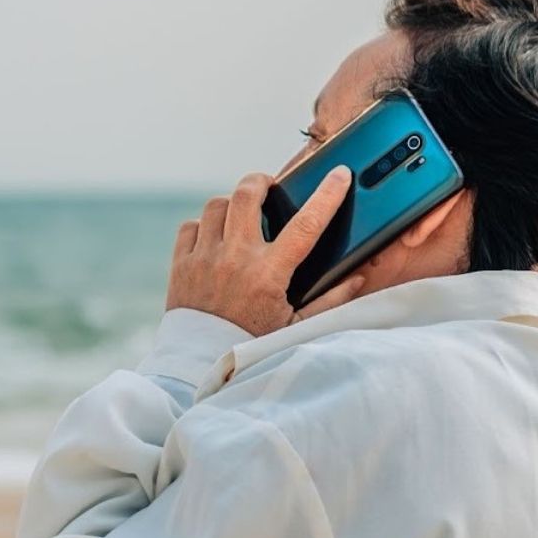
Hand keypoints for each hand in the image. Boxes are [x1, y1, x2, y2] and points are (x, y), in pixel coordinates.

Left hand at [166, 167, 363, 337]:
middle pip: (246, 195)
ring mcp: (204, 259)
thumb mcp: (296, 326)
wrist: (201, 362)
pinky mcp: (181, 264)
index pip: (306, 224)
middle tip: (269, 187)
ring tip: (241, 216)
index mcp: (269, 274)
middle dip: (260, 182)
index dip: (326, 195)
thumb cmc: (253, 343)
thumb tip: (357, 277)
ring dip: (231, 204)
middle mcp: (235, 259)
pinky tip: (214, 237)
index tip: (339, 174)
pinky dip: (202, 226)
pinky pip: (189, 227)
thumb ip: (330, 301)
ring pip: (215, 205)